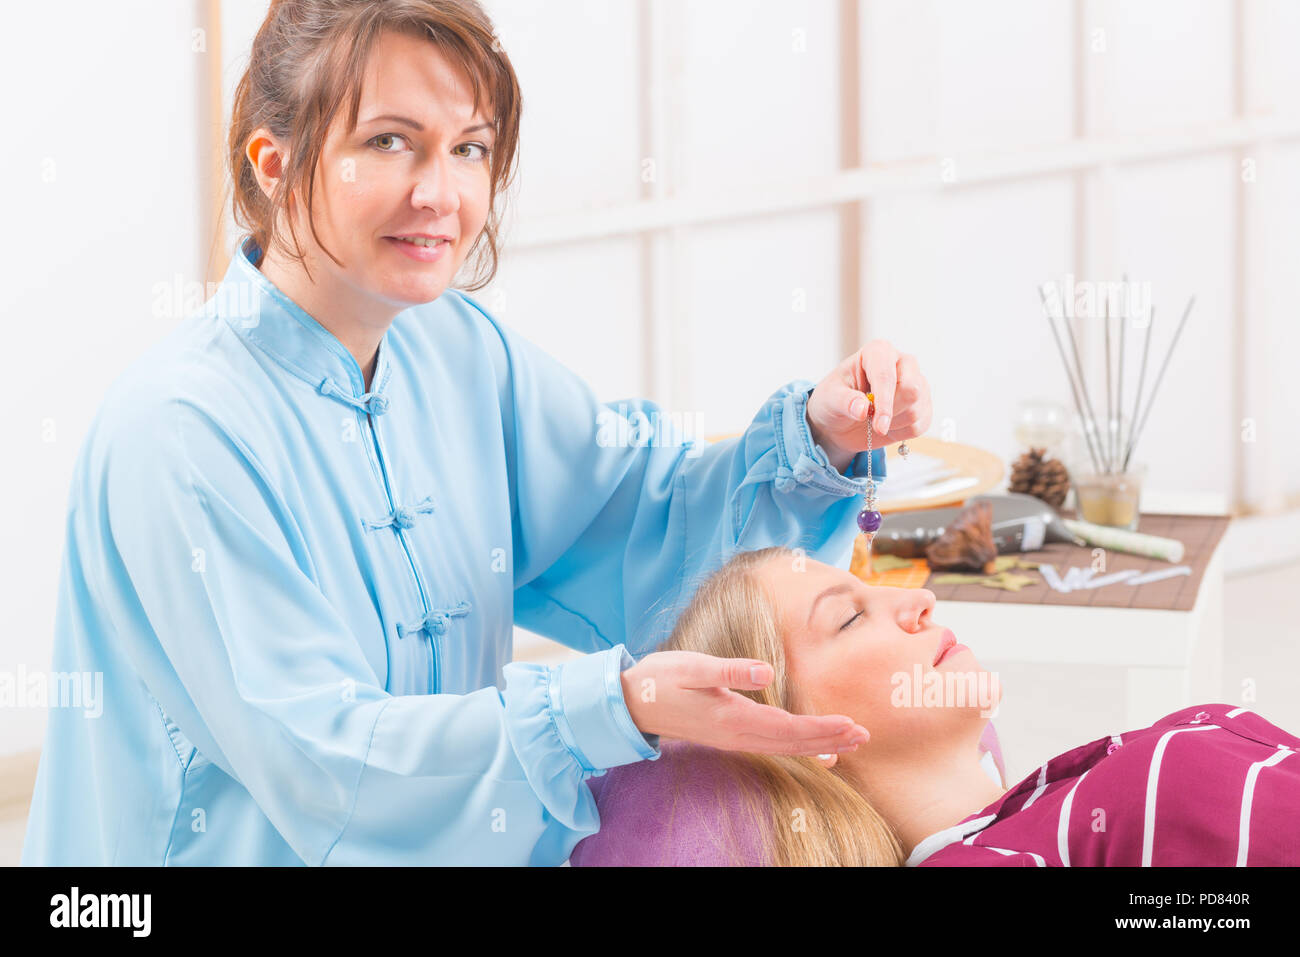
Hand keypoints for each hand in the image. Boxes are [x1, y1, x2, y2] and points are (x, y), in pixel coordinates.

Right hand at [620, 650, 869, 756]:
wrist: (632, 701)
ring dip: (818, 744)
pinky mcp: (729, 734)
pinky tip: (813, 748)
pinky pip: (772, 746)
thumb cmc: (662, 679)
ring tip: (850, 742)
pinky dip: (798, 746)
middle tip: (865, 736)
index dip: (822, 727)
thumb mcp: (691, 666)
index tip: (852, 725)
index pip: (788, 727)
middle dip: (830, 739)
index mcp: (733, 718)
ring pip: (784, 747)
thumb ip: (729, 670)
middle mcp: (737, 734)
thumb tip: (765, 670)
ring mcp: (733, 738)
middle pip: (792, 743)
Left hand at [805, 340, 932, 472]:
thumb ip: (844, 401)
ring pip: (916, 410)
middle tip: (870, 420)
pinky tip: (887, 425)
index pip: (887, 376)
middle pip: (912, 390)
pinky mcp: (923, 405)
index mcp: (878, 352)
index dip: (884, 402)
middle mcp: (903, 363)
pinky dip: (901, 432)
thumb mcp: (830, 398)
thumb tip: (862, 409)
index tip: (878, 425)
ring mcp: (917, 383)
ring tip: (875, 419)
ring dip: (892, 423)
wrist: (841, 421)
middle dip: (890, 412)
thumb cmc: (835, 400)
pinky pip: (920, 425)